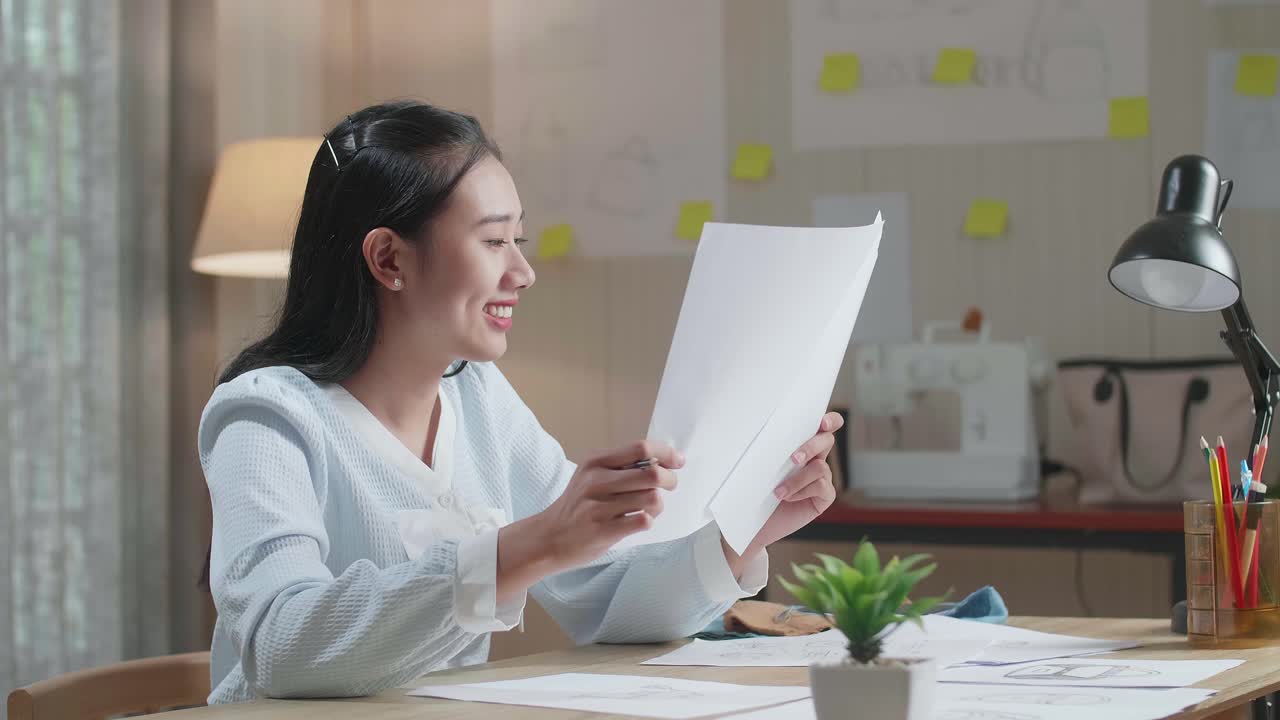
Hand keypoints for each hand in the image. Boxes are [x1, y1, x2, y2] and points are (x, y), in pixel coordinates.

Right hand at [529, 440, 682, 570]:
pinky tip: (638, 521)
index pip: (641, 448)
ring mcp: (598, 506)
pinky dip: (648, 520)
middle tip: (669, 485)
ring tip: (648, 508)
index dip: (666, 453)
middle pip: (652, 473)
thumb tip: (664, 459)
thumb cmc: (578, 505)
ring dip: (658, 504)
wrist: (549, 537)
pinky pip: (643, 520)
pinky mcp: (603, 530)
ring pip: (652, 498)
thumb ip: (622, 466)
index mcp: (596, 462)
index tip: (678, 461)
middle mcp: (596, 481)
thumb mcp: (591, 475)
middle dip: (670, 479)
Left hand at [736, 412, 843, 559]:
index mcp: (802, 445)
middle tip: (793, 459)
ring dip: (797, 478)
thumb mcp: (759, 464)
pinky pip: (821, 486)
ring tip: (778, 492)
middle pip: (827, 440)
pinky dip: (802, 490)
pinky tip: (787, 498)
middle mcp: (815, 458)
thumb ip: (770, 447)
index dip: (829, 421)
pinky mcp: (824, 497)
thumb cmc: (752, 489)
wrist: (751, 521)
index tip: (821, 422)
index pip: (824, 426)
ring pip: (820, 467)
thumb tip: (761, 427)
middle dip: (812, 446)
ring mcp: (822, 478)